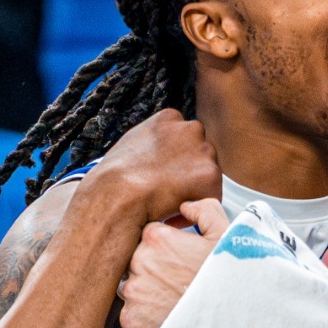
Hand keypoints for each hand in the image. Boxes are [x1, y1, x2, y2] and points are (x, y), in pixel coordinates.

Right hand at [88, 107, 221, 224]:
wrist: (118, 192)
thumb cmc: (116, 175)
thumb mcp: (132, 144)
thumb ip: (153, 143)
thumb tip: (157, 154)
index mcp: (170, 117)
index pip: (183, 138)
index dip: (176, 161)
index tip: (164, 174)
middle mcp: (191, 129)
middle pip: (199, 154)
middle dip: (188, 172)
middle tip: (168, 191)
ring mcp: (204, 151)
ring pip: (207, 175)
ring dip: (194, 189)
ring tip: (168, 201)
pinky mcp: (211, 175)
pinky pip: (211, 196)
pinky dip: (196, 207)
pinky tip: (174, 210)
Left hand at [119, 198, 223, 327]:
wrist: (231, 325)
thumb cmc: (231, 279)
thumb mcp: (228, 236)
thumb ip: (205, 211)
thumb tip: (186, 206)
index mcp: (157, 238)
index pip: (151, 235)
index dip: (169, 246)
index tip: (182, 259)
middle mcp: (138, 263)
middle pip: (139, 260)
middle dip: (157, 268)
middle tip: (182, 281)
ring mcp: (134, 293)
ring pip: (135, 287)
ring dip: (150, 292)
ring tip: (177, 301)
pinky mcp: (132, 320)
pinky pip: (133, 314)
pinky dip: (148, 317)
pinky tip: (170, 318)